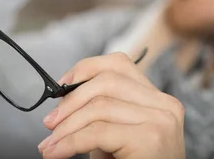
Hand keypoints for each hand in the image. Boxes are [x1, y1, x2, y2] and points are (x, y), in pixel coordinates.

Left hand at [38, 52, 184, 158]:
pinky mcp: (150, 138)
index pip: (119, 64)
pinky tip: (57, 153)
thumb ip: (102, 112)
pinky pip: (98, 132)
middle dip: (70, 100)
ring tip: (49, 145)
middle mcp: (164, 105)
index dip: (85, 69)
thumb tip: (63, 97)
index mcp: (159, 99)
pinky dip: (70, 142)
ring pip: (100, 105)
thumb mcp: (118, 135)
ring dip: (66, 126)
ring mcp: (160, 120)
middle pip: (107, 81)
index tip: (61, 86)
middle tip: (49, 123)